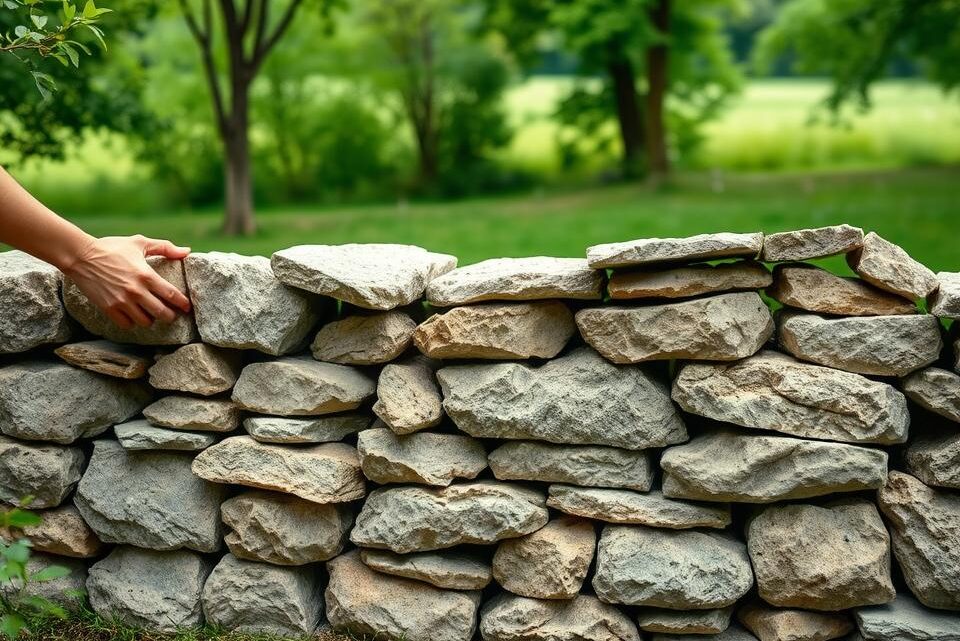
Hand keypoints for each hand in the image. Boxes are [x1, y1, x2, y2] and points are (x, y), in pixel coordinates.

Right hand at [63, 235, 191, 329]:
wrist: (80, 256)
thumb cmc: (111, 247)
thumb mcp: (139, 242)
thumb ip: (165, 247)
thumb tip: (187, 251)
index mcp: (146, 275)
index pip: (172, 295)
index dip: (183, 304)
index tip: (187, 307)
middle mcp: (136, 291)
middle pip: (162, 313)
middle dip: (170, 316)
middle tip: (171, 314)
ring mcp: (121, 301)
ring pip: (145, 322)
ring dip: (151, 319)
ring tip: (150, 313)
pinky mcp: (108, 308)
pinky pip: (127, 324)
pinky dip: (132, 322)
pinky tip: (133, 315)